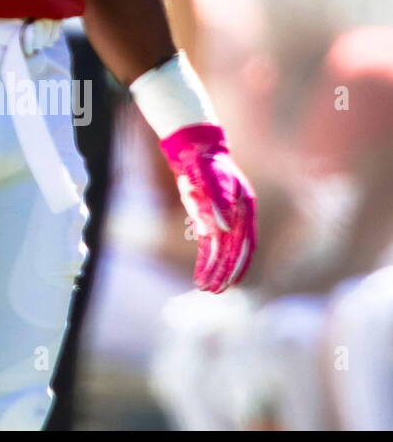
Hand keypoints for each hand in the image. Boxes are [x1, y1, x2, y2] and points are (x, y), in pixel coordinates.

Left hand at [161, 124, 256, 292]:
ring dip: (214, 270)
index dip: (239, 262)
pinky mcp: (210, 221)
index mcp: (245, 209)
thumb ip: (217, 202)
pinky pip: (210, 245)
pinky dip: (206, 260)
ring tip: (206, 288)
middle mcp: (238, 218)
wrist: (195, 150)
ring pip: (221, 251)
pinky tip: (201, 274)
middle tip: (215, 291)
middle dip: (225, 272)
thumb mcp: (209, 179)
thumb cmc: (204, 163)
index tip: (233, 281)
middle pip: (234, 251)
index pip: (245, 242)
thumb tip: (224, 229)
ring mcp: (225, 220)